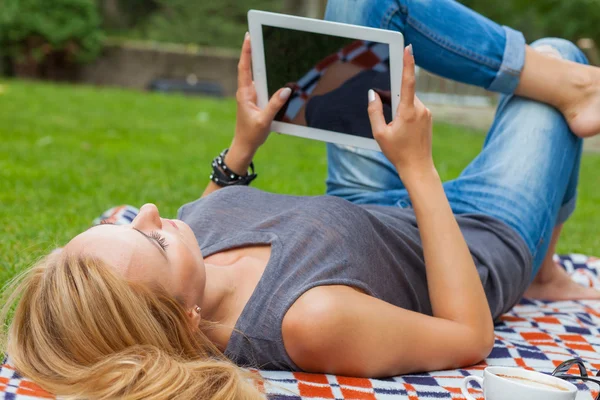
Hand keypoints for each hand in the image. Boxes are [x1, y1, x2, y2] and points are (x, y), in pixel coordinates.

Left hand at [234, 33, 291, 153]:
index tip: (248, 37)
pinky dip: (266, 78)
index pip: (244, 68)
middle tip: (258, 36)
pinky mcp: (255, 101)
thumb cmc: (251, 135)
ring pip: (256, 76)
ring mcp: (250, 96)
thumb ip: (275, 105)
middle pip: (249, 68)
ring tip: (267, 50)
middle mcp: (246, 92)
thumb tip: (286, 90)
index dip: (246, 52)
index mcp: (245, 94)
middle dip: (253, 52)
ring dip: (260, 64)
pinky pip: (261, 86)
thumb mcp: (264, 120)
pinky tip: (274, 74)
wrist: (244, 146)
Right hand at [367, 45, 433, 173]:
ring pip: (408, 101)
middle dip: (391, 97)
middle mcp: (421, 109)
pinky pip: (414, 108)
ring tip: (393, 127)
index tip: (408, 48)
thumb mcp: (379, 133)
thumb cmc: (398, 153)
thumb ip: (374, 111)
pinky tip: (401, 128)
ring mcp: (427, 113)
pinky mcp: (428, 117)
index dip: (407, 63)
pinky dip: (404, 112)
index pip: (408, 81)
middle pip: (404, 93)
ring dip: (398, 106)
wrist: (418, 168)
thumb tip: (372, 94)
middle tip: (383, 109)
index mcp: (408, 111)